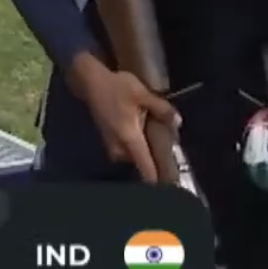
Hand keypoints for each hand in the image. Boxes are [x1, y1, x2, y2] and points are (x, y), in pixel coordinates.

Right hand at [79, 61, 180, 181]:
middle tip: (169, 156)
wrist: (90, 82)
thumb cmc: (116, 87)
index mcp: (130, 140)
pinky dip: (135, 147)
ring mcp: (111, 146)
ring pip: (133, 157)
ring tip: (157, 142)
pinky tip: (143, 132)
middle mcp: (119, 148)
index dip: (159, 181)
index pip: (146, 169)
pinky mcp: (108, 140)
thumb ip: (162, 109)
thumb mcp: (143, 94)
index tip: (171, 187)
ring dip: (143, 153)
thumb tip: (178, 123)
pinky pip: (126, 151)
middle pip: (141, 165)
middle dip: (154, 162)